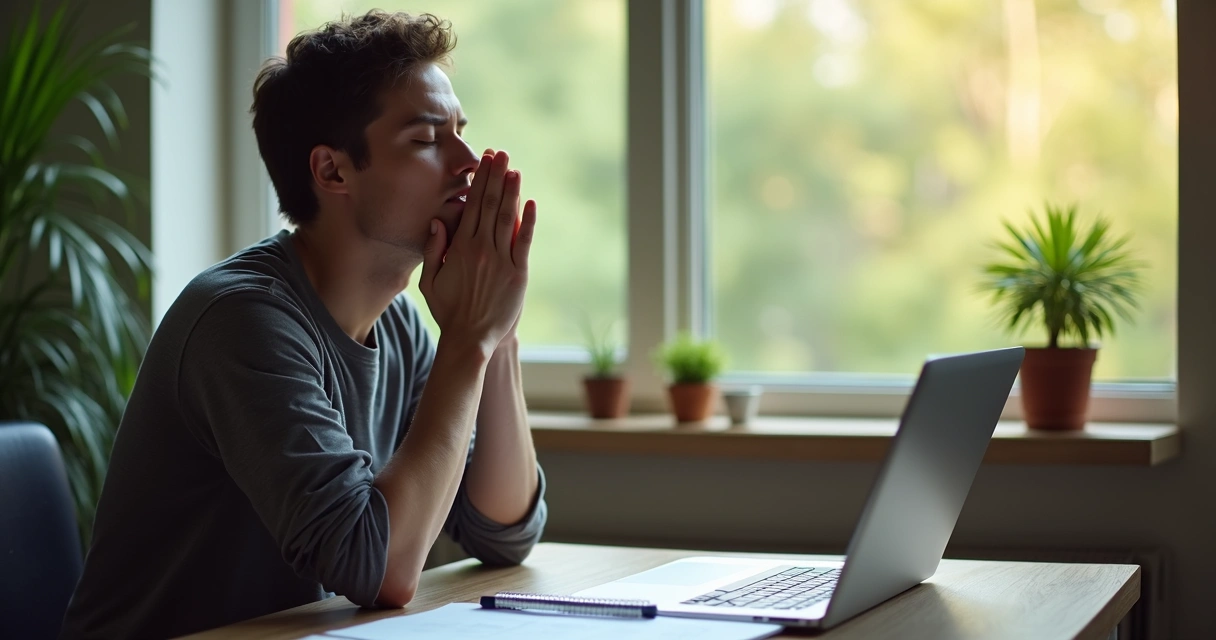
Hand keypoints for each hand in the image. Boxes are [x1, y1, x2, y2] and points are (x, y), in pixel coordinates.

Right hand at [419, 150, 536, 355]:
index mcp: (459, 247)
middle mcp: (481, 249)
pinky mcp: (518, 273)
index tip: (483, 162)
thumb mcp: (430, 281)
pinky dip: (527, 221)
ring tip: (514, 169)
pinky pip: (523, 242)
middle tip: (501, 154)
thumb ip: (433, 249)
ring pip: (507, 218)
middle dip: (496, 177)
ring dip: (511, 191)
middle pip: (490, 205)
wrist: (471, 338)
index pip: (471, 206)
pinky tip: (530, 202)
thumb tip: (437, 220)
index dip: (479, 181)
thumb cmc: (448, 311)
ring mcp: (501, 260)